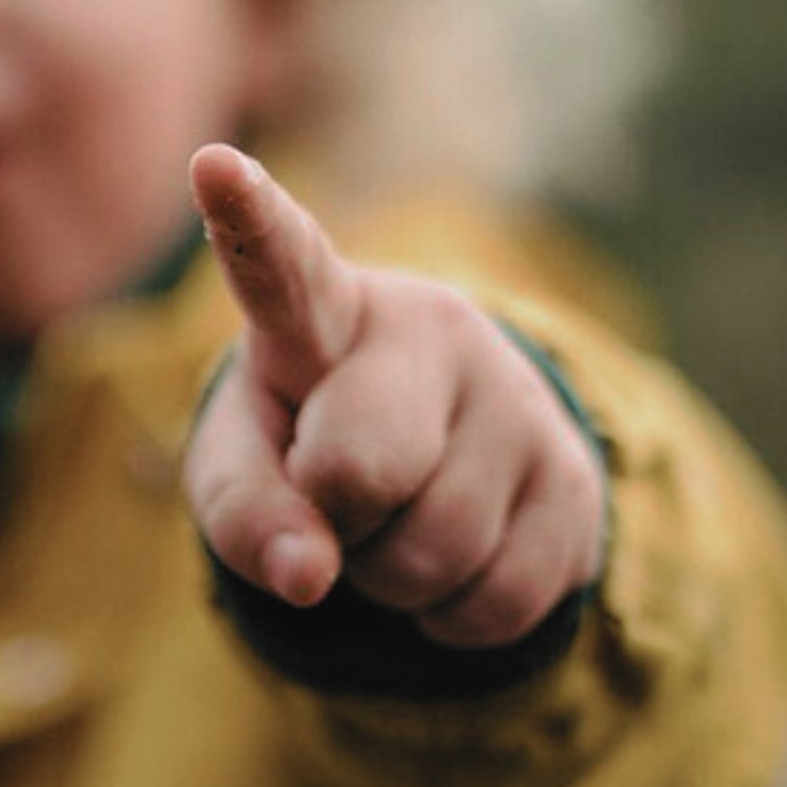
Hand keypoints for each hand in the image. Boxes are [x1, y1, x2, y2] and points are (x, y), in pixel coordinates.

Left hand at [185, 144, 603, 646]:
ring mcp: (515, 403)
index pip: (285, 264)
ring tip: (395, 527)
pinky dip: (449, 618)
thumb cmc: (310, 442)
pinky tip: (452, 563)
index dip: (249, 220)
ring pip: (434, 554)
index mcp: (323, 311)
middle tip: (340, 499)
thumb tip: (307, 578)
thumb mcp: (246, 470)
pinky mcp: (575, 481)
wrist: (442, 459)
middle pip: (362, 471)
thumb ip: (245, 513)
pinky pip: (494, 601)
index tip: (210, 167)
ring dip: (391, 580)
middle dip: (336, 521)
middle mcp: (432, 332)